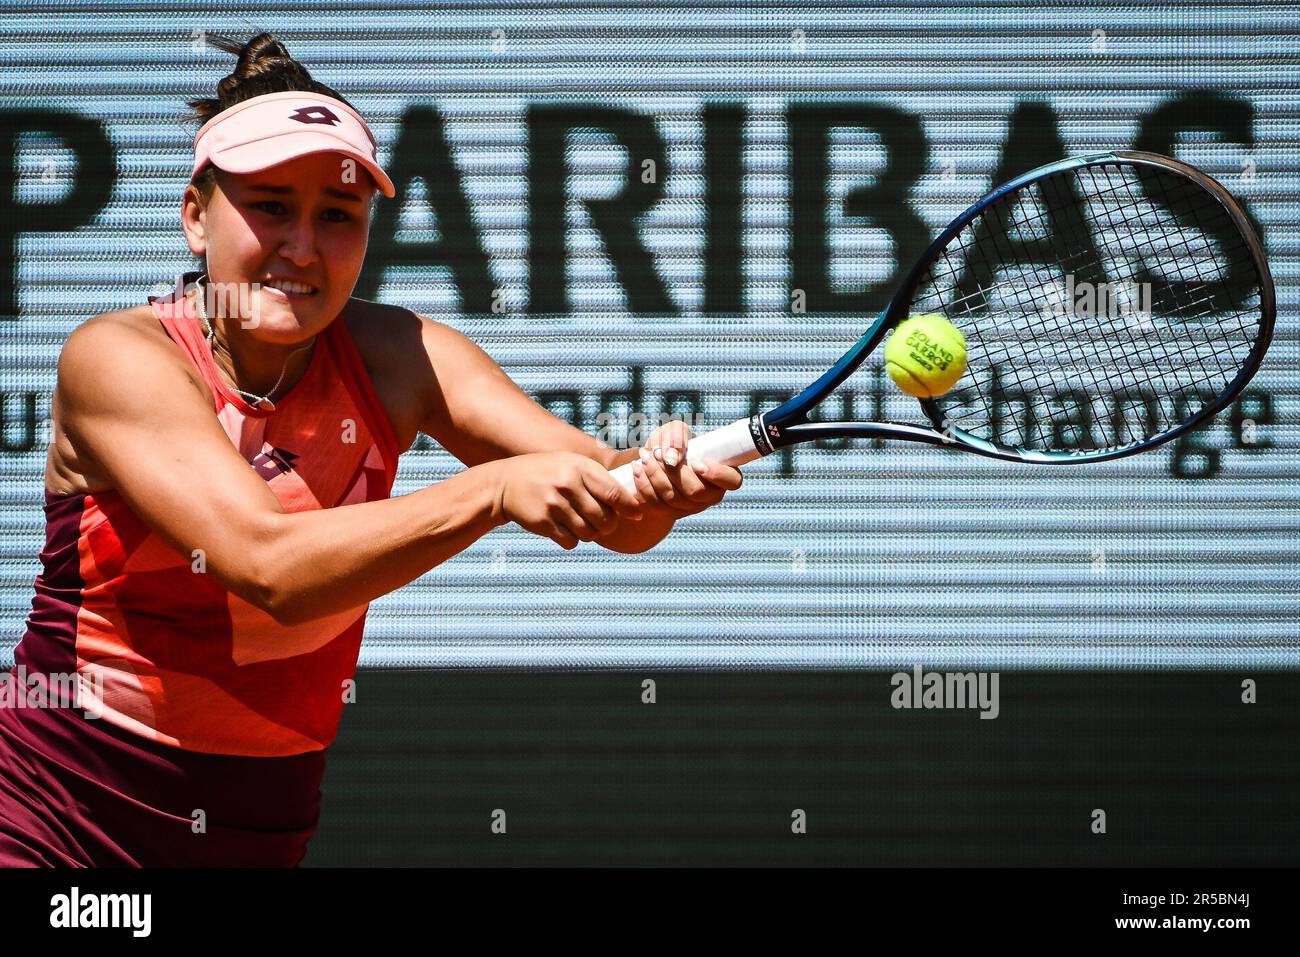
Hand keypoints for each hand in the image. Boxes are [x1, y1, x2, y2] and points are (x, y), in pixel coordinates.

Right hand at [495, 451, 644, 549]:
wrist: (506, 483)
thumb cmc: (548, 473)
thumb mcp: (571, 464)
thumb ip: (598, 479)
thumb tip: (631, 503)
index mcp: (580, 468)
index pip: (614, 494)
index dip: (630, 508)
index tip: (637, 515)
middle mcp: (568, 485)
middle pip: (605, 519)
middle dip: (608, 525)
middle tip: (602, 522)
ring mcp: (554, 505)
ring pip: (589, 533)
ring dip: (589, 533)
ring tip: (580, 523)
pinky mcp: (543, 523)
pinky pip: (571, 542)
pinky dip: (572, 539)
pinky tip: (564, 528)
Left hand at [632, 419, 743, 516]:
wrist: (654, 462)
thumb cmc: (672, 444)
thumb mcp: (675, 431)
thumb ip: (677, 436)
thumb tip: (672, 457)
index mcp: (722, 475)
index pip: (732, 481)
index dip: (717, 474)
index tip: (696, 462)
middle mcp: (709, 495)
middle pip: (695, 491)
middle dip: (674, 472)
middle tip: (658, 453)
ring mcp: (690, 507)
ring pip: (673, 498)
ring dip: (655, 475)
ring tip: (644, 456)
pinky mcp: (669, 513)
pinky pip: (656, 504)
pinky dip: (644, 485)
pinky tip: (636, 469)